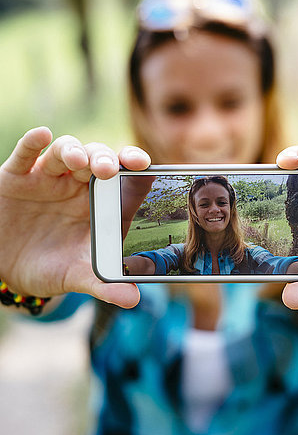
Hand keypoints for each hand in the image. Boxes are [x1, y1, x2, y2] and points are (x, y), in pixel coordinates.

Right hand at [0, 128, 149, 307]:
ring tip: (80, 162)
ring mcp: (48, 177)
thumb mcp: (76, 276)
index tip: (146, 167)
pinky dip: (33, 143)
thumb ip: (104, 284)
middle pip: (97, 159)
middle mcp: (77, 185)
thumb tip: (134, 299)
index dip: (135, 168)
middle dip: (105, 159)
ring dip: (75, 152)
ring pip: (66, 152)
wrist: (6, 270)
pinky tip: (42, 135)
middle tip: (110, 169)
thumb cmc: (49, 267)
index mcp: (100, 203)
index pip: (123, 178)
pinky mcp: (17, 176)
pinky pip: (26, 154)